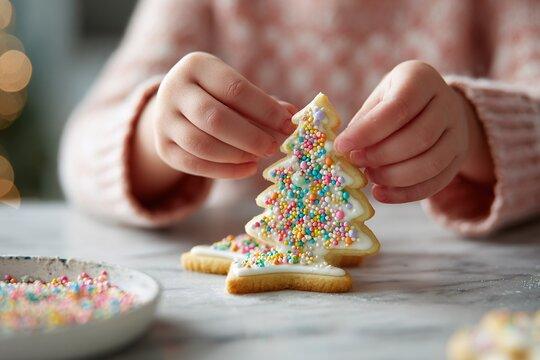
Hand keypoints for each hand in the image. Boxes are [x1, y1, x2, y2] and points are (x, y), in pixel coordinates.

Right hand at [131, 52, 295, 201]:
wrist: (176, 106)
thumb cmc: (218, 95)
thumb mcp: (237, 90)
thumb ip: (263, 103)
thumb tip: (291, 116)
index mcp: (196, 66)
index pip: (235, 89)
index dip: (265, 110)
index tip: (288, 125)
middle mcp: (173, 90)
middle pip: (215, 118)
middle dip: (250, 136)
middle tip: (273, 147)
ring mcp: (163, 120)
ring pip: (202, 144)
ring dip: (237, 155)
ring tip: (260, 157)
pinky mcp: (163, 148)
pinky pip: (194, 165)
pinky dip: (225, 171)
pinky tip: (248, 169)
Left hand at [335, 60, 492, 203]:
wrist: (431, 107)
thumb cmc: (392, 104)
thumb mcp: (376, 101)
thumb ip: (362, 123)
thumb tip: (342, 150)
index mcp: (421, 78)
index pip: (398, 107)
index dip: (368, 131)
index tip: (342, 146)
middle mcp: (447, 103)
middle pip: (418, 137)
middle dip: (381, 155)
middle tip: (355, 162)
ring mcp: (458, 132)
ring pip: (430, 163)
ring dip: (393, 176)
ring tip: (369, 175)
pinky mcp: (458, 159)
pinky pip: (435, 183)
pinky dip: (405, 194)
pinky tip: (381, 193)